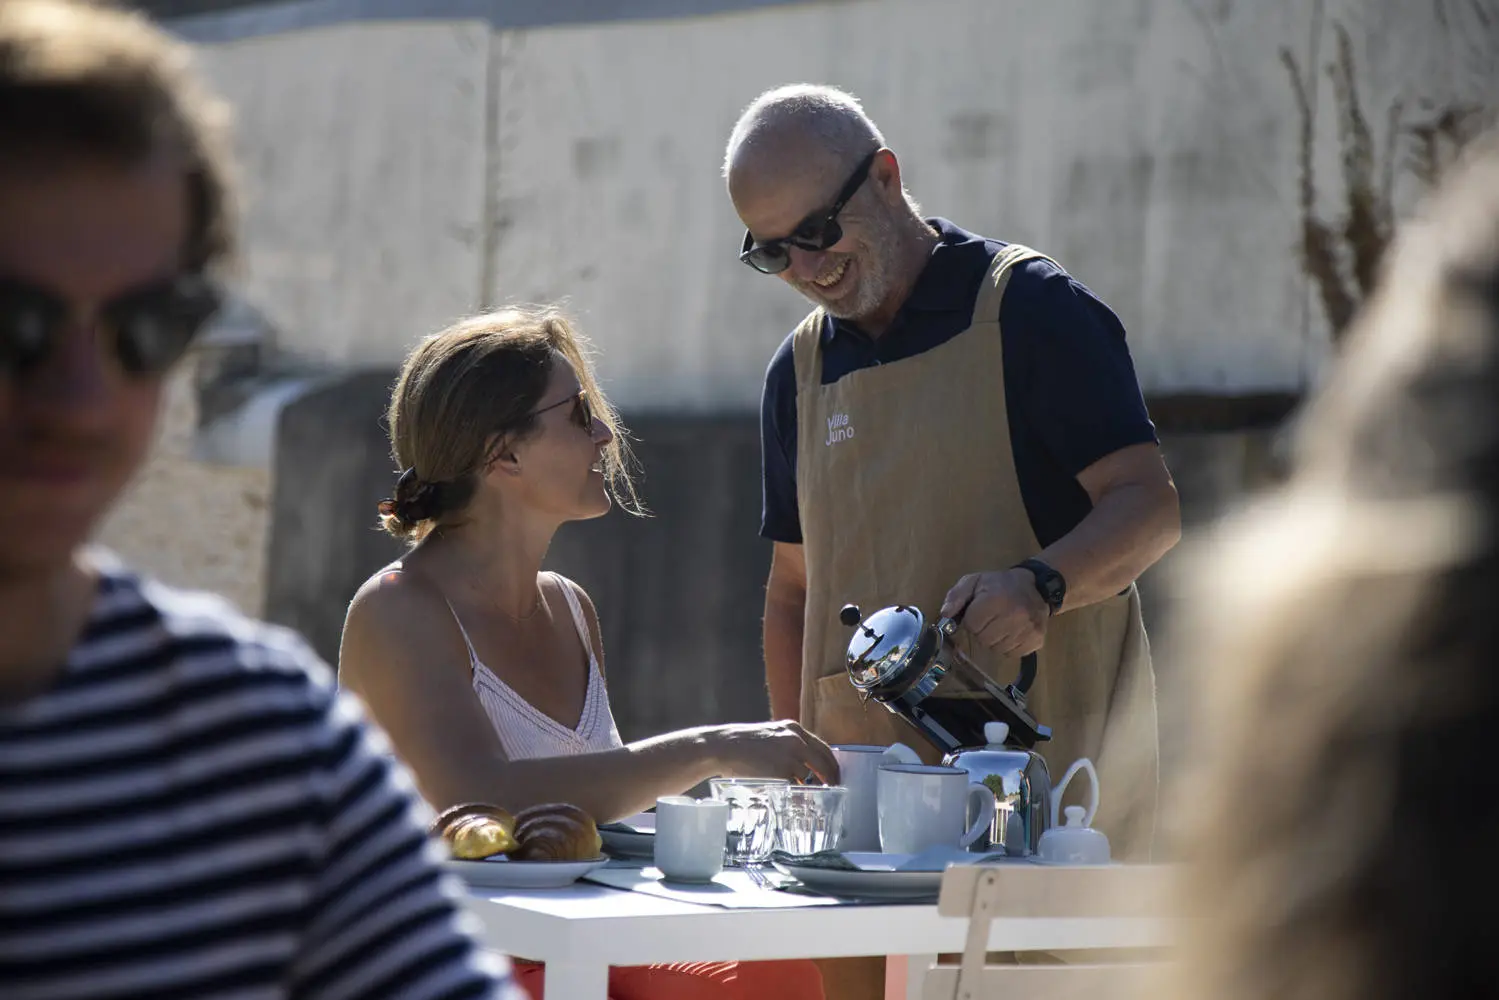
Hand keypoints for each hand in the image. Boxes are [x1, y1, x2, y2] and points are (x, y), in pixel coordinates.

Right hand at [709, 720, 840, 784]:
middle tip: (834, 788)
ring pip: (808, 776)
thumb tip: (804, 763)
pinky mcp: (781, 772)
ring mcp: (790, 757)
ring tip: (806, 795)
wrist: (724, 746)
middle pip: (824, 763)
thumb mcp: (771, 735)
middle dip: (831, 778)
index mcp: (794, 729)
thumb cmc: (742, 743)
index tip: (834, 773)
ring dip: (807, 787)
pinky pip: (795, 787)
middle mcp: (796, 741)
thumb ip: (789, 745)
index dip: (831, 763)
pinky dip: (795, 794)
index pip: (823, 747)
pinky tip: (792, 798)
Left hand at [941, 568, 1048, 655]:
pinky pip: (1012, 654)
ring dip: (995, 640)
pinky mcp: (1037, 640)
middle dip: (982, 631)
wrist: (1036, 587)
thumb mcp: (974, 582)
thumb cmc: (1000, 585)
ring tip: (1002, 625)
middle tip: (991, 619)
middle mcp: (1014, 616)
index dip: (972, 619)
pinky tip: (1012, 632)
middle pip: (983, 639)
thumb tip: (945, 615)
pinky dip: (1009, 646)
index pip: (971, 625)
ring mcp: (1028, 630)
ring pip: (997, 649)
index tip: (979, 612)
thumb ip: (956, 596)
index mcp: (995, 599)